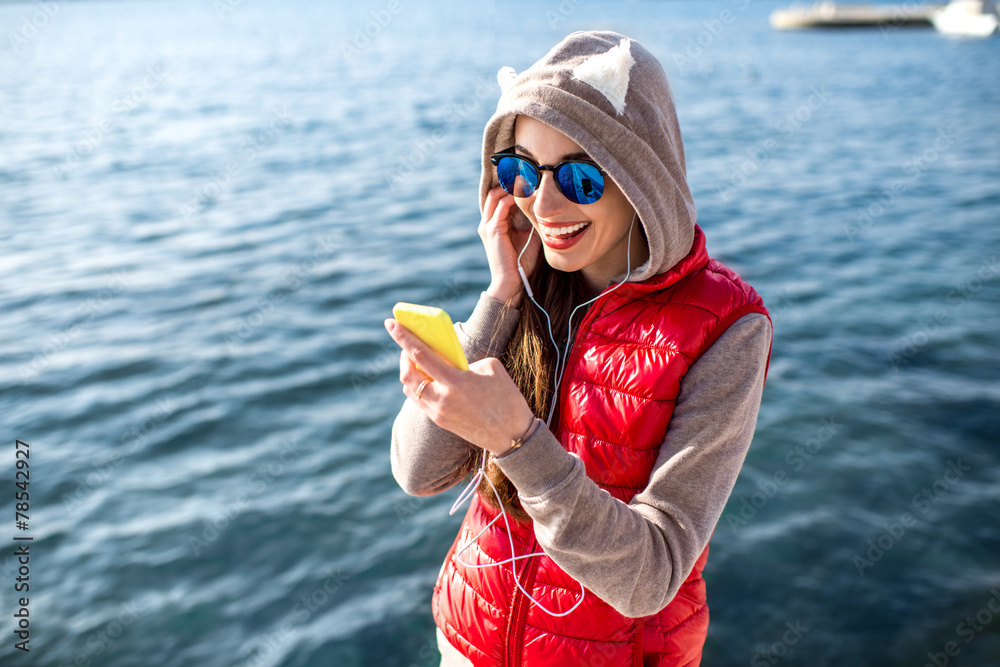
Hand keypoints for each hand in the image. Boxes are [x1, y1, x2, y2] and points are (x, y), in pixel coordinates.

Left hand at [385, 317, 535, 456]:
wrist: (513, 436)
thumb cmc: (507, 398)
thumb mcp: (490, 368)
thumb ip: (464, 362)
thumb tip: (449, 362)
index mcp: (454, 382)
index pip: (420, 355)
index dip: (403, 337)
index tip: (390, 323)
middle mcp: (441, 399)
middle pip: (407, 374)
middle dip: (404, 355)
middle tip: (408, 344)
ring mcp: (438, 413)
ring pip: (410, 389)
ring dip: (410, 372)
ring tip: (418, 360)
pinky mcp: (440, 422)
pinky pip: (420, 400)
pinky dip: (419, 386)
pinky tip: (428, 378)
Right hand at [480, 186, 541, 306]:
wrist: (511, 282)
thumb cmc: (521, 263)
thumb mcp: (528, 237)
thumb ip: (532, 222)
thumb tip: (545, 209)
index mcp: (494, 224)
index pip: (498, 197)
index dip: (512, 187)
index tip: (530, 181)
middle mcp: (487, 222)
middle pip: (494, 192)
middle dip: (510, 182)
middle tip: (529, 177)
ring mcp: (488, 225)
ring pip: (496, 195)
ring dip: (512, 187)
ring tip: (529, 183)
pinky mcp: (492, 230)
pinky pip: (501, 206)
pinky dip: (513, 198)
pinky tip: (527, 196)